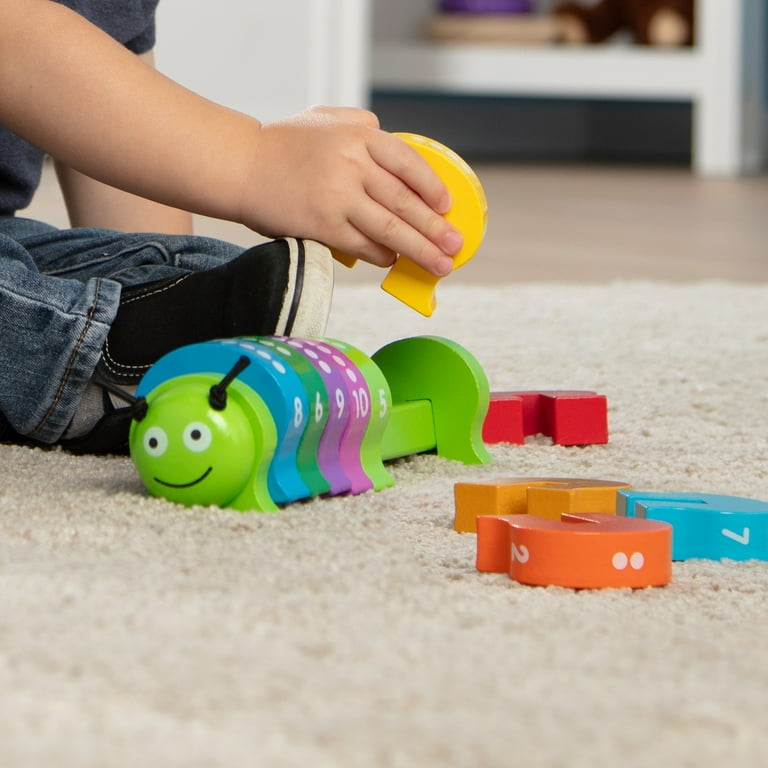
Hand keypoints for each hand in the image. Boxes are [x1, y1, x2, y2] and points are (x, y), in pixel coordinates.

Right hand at [240, 106, 463, 275]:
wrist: (240, 166)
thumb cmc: (281, 144)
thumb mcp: (324, 118)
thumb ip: (359, 124)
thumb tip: (389, 135)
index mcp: (357, 137)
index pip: (409, 163)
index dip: (432, 187)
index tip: (447, 206)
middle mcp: (352, 165)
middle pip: (406, 202)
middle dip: (436, 228)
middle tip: (455, 246)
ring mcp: (338, 197)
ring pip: (390, 229)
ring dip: (420, 250)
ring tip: (441, 265)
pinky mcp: (322, 226)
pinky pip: (363, 246)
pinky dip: (382, 255)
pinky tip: (394, 261)